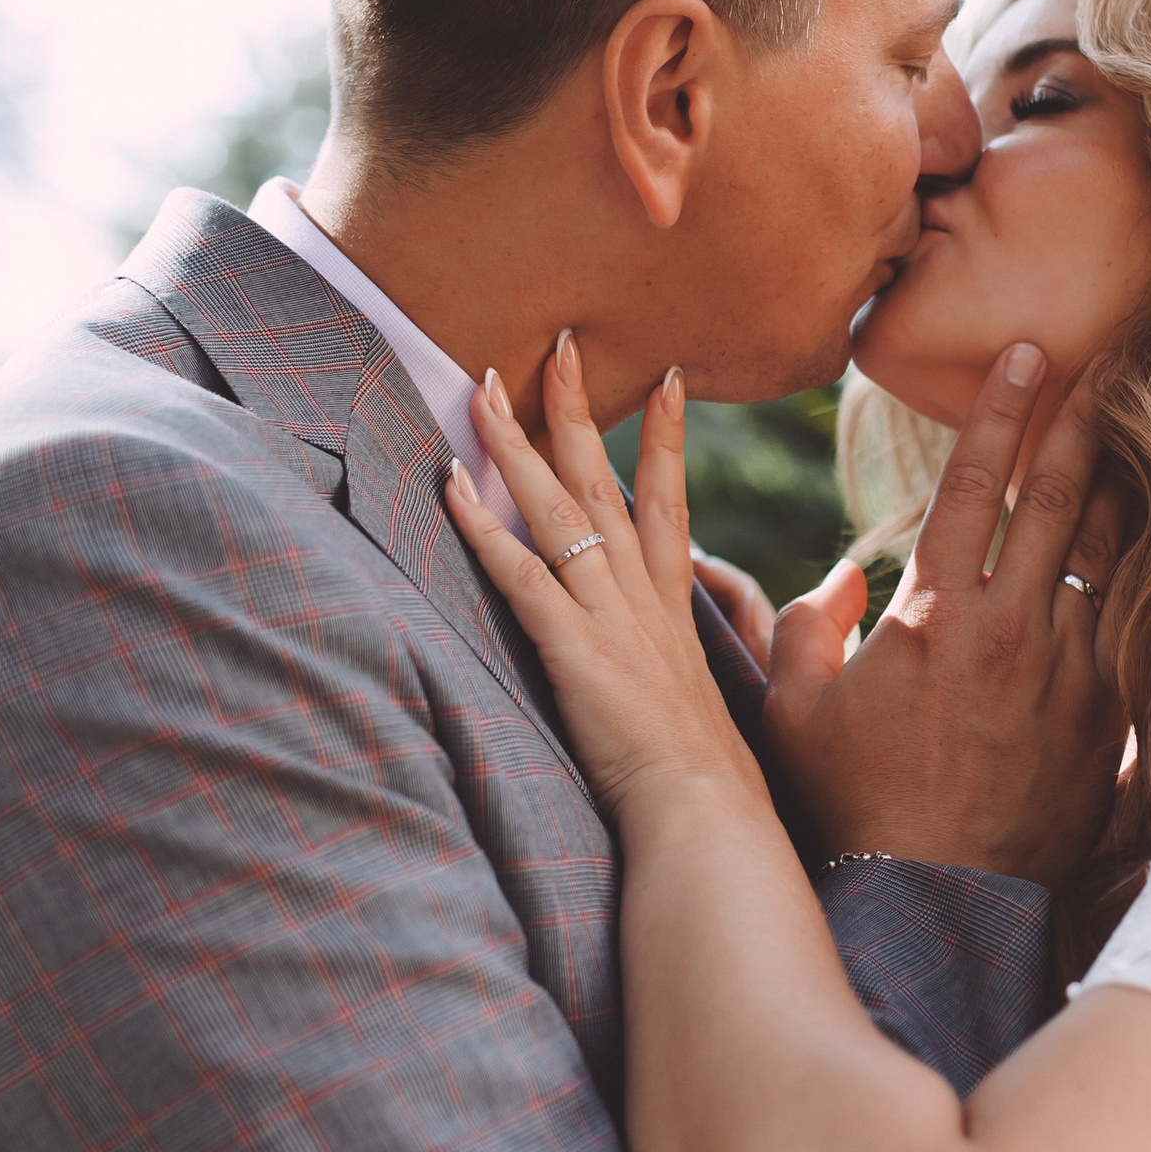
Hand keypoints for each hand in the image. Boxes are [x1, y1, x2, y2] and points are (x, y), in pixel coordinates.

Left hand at [445, 337, 767, 831]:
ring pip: (555, 508)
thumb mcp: (701, 696)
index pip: (668, 499)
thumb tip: (675, 655)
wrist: (703, 807)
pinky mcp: (570, 646)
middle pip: (604, 479)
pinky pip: (517, 572)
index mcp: (672, 601)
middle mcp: (639, 592)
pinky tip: (447, 485)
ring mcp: (605, 614)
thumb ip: (682, 657)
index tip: (670, 379)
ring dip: (514, 442)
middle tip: (561, 344)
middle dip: (580, 407)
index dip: (667, 437)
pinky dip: (481, 526)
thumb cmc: (703, 772)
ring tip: (484, 384)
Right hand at [762, 341, 1125, 885]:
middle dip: (1091, 420)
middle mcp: (1013, 630)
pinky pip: (1138, 630)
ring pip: (1115, 557)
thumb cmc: (852, 805)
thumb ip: (804, 628)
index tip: (1027, 355)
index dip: (1002, 412)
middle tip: (1122, 361)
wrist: (934, 899)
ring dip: (1135, 488)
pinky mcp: (1110, 720)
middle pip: (1065, 499)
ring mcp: (1071, 674)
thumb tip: (842, 579)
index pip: (974, 486)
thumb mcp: (794, 711)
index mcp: (935, 614)